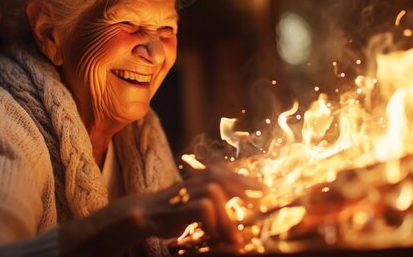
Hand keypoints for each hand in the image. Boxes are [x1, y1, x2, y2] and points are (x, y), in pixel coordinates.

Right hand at [133, 164, 265, 246]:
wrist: (146, 213)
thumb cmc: (175, 210)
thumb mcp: (197, 201)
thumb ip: (218, 200)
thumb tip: (240, 215)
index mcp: (204, 176)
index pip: (230, 173)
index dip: (249, 181)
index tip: (266, 192)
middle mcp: (198, 179)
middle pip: (226, 178)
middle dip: (245, 190)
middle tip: (259, 205)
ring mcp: (190, 189)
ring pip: (217, 194)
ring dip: (227, 219)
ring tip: (233, 239)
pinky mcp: (183, 203)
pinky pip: (205, 208)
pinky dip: (212, 223)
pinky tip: (212, 234)